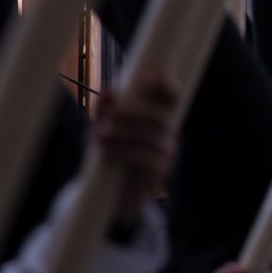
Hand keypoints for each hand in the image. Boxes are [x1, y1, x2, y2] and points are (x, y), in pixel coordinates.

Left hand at [93, 77, 179, 226]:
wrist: (114, 195)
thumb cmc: (112, 155)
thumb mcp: (106, 131)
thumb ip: (106, 112)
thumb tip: (108, 90)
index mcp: (160, 120)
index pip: (174, 98)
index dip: (166, 86)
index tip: (148, 77)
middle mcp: (169, 134)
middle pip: (158, 117)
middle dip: (131, 114)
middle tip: (105, 118)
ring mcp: (168, 153)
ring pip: (151, 137)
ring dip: (123, 133)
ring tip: (98, 135)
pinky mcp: (159, 171)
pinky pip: (145, 157)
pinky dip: (122, 151)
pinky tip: (104, 151)